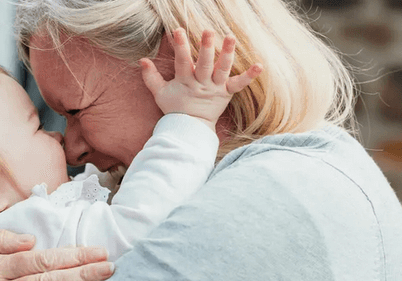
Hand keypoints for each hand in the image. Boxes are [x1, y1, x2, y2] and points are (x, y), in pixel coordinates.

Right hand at [140, 28, 262, 131]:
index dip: (180, 47)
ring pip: (222, 69)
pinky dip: (250, 76)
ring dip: (227, 53)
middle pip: (205, 64)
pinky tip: (260, 65)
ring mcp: (216, 88)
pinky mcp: (227, 93)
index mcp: (185, 81)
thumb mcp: (159, 93)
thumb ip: (150, 77)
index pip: (182, 61)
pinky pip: (239, 84)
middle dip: (206, 48)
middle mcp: (202, 83)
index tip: (178, 31)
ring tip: (231, 37)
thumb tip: (142, 60)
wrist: (190, 129)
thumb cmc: (174, 109)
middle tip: (208, 31)